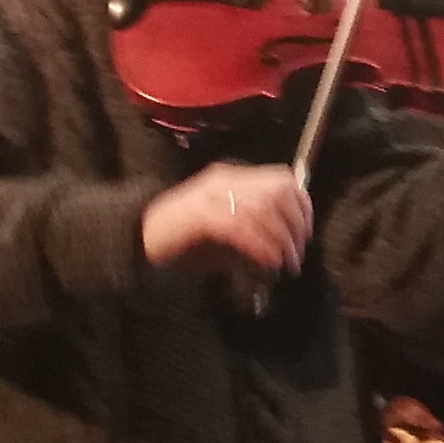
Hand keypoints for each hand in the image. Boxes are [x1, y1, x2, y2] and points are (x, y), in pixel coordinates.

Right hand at [141, 161, 313, 281]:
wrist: (137, 241)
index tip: (306, 234)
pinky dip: (260, 245)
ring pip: (262, 208)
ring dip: (281, 239)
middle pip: (277, 190)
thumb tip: (287, 251)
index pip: (282, 178)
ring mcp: (210, 195)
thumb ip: (255, 236)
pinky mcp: (199, 215)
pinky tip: (269, 262)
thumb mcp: (226, 238)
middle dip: (296, 224)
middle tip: (297, 253)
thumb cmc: (183, 244)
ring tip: (287, 264)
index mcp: (232, 179)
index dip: (302, 205)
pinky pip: (240, 226)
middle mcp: (224, 181)